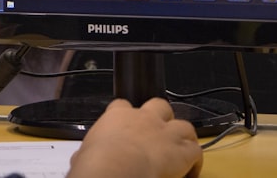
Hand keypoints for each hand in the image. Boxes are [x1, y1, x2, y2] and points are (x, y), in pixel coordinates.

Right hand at [67, 98, 201, 177]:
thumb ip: (88, 151)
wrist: (114, 169)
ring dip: (184, 136)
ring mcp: (164, 132)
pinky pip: (196, 150)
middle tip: (159, 132)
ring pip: (184, 125)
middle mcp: (143, 119)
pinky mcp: (180, 151)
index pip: (122, 105)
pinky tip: (190, 171)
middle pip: (159, 105)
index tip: (126, 126)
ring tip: (181, 149)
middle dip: (162, 117)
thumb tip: (81, 159)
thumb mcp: (83, 153)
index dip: (126, 114)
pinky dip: (195, 160)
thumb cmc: (97, 163)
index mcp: (117, 116)